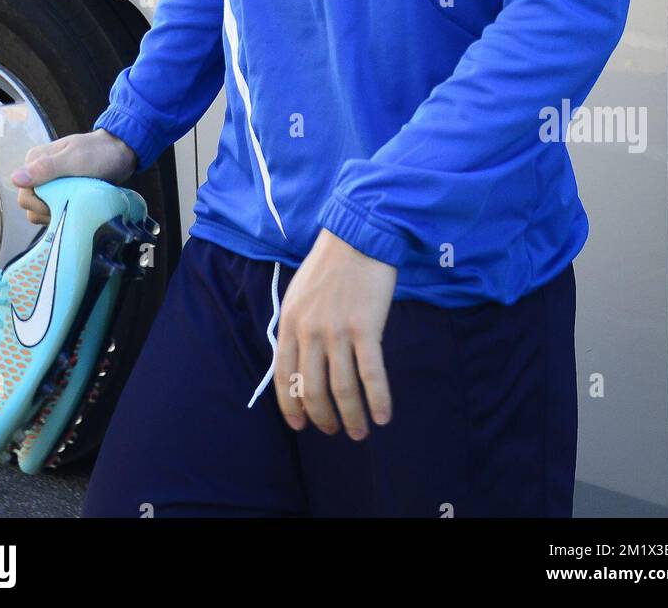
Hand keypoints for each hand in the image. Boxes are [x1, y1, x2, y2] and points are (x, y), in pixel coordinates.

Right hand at [10, 128, 137, 224]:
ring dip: (57, 212)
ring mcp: (49, 183)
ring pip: (41, 211)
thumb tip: (15, 179)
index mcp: (35, 161)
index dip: (41, 205)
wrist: (121, 152)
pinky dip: (63, 212)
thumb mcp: (74, 160)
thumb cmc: (99, 153)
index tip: (63, 202)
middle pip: (31, 206)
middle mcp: (38, 173)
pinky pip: (53, 210)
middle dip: (50, 210)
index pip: (25, 196)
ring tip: (77, 204)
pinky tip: (77, 208)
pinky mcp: (61, 192)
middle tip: (73, 202)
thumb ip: (46, 168)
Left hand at [273, 228, 395, 440]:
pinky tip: (383, 416)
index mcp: (290, 323)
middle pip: (313, 389)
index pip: (284, 377)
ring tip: (359, 431)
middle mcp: (309, 331)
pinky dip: (378, 399)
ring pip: (342, 389)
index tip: (300, 425)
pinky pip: (371, 374)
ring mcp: (337, 331)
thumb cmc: (331, 264)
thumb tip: (300, 362)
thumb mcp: (300, 293)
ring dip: (352, 417)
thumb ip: (297, 326)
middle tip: (335, 430)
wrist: (358, 236)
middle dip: (323, 418)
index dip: (292, 407)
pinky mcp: (365, 328)